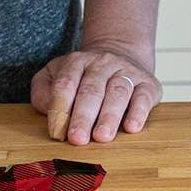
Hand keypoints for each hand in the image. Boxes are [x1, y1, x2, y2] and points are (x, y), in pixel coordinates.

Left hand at [31, 41, 160, 143]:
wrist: (121, 52)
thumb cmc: (84, 75)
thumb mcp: (57, 73)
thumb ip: (43, 89)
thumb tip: (45, 109)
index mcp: (77, 62)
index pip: (66, 82)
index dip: (60, 107)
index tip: (56, 131)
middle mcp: (102, 63)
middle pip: (91, 89)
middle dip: (83, 115)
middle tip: (78, 138)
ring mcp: (126, 71)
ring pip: (118, 91)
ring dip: (109, 115)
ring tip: (102, 136)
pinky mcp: (147, 83)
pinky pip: (143, 96)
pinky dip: (138, 111)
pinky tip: (131, 127)